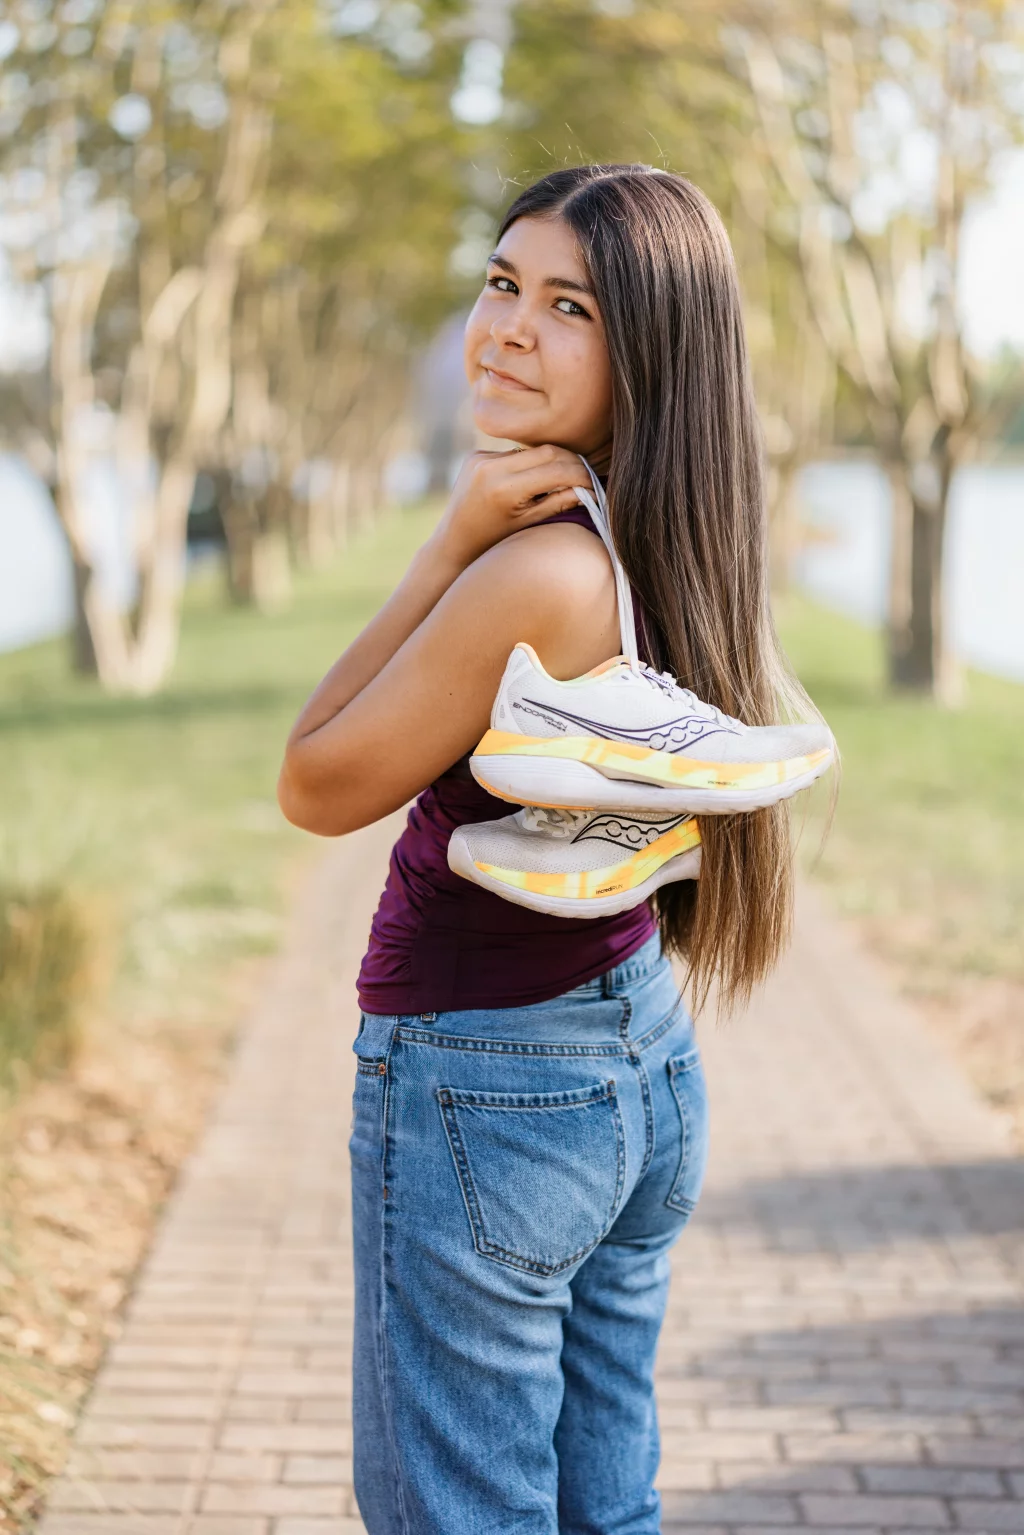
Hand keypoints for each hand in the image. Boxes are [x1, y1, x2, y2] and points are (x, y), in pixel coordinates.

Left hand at [430, 445, 593, 571]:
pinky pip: (512, 454)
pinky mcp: (475, 456)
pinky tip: (530, 482)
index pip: (557, 470)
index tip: (596, 486)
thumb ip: (559, 503)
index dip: (582, 476)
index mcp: (504, 489)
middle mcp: (490, 467)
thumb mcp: (530, 525)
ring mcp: (479, 459)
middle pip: (547, 452)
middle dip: (571, 463)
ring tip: (563, 481)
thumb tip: (590, 488)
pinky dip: (528, 464)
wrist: (453, 546)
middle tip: (586, 478)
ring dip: (551, 462)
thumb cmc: (494, 544)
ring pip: (531, 451)